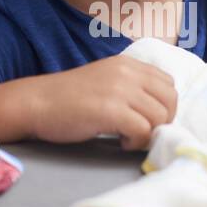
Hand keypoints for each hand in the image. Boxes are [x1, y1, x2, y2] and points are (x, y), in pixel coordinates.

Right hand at [27, 55, 177, 150]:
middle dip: (162, 122)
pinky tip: (120, 142)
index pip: (168, 83)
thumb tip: (158, 111)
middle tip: (141, 132)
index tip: (147, 119)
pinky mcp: (110, 110)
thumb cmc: (68, 98)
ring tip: (127, 137)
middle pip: (170, 100)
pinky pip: (143, 131)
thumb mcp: (105, 81)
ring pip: (160, 117)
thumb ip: (131, 87)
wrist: (36, 103)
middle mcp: (128, 72)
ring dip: (148, 133)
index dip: (164, 106)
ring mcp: (120, 90)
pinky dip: (136, 142)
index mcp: (128, 64)